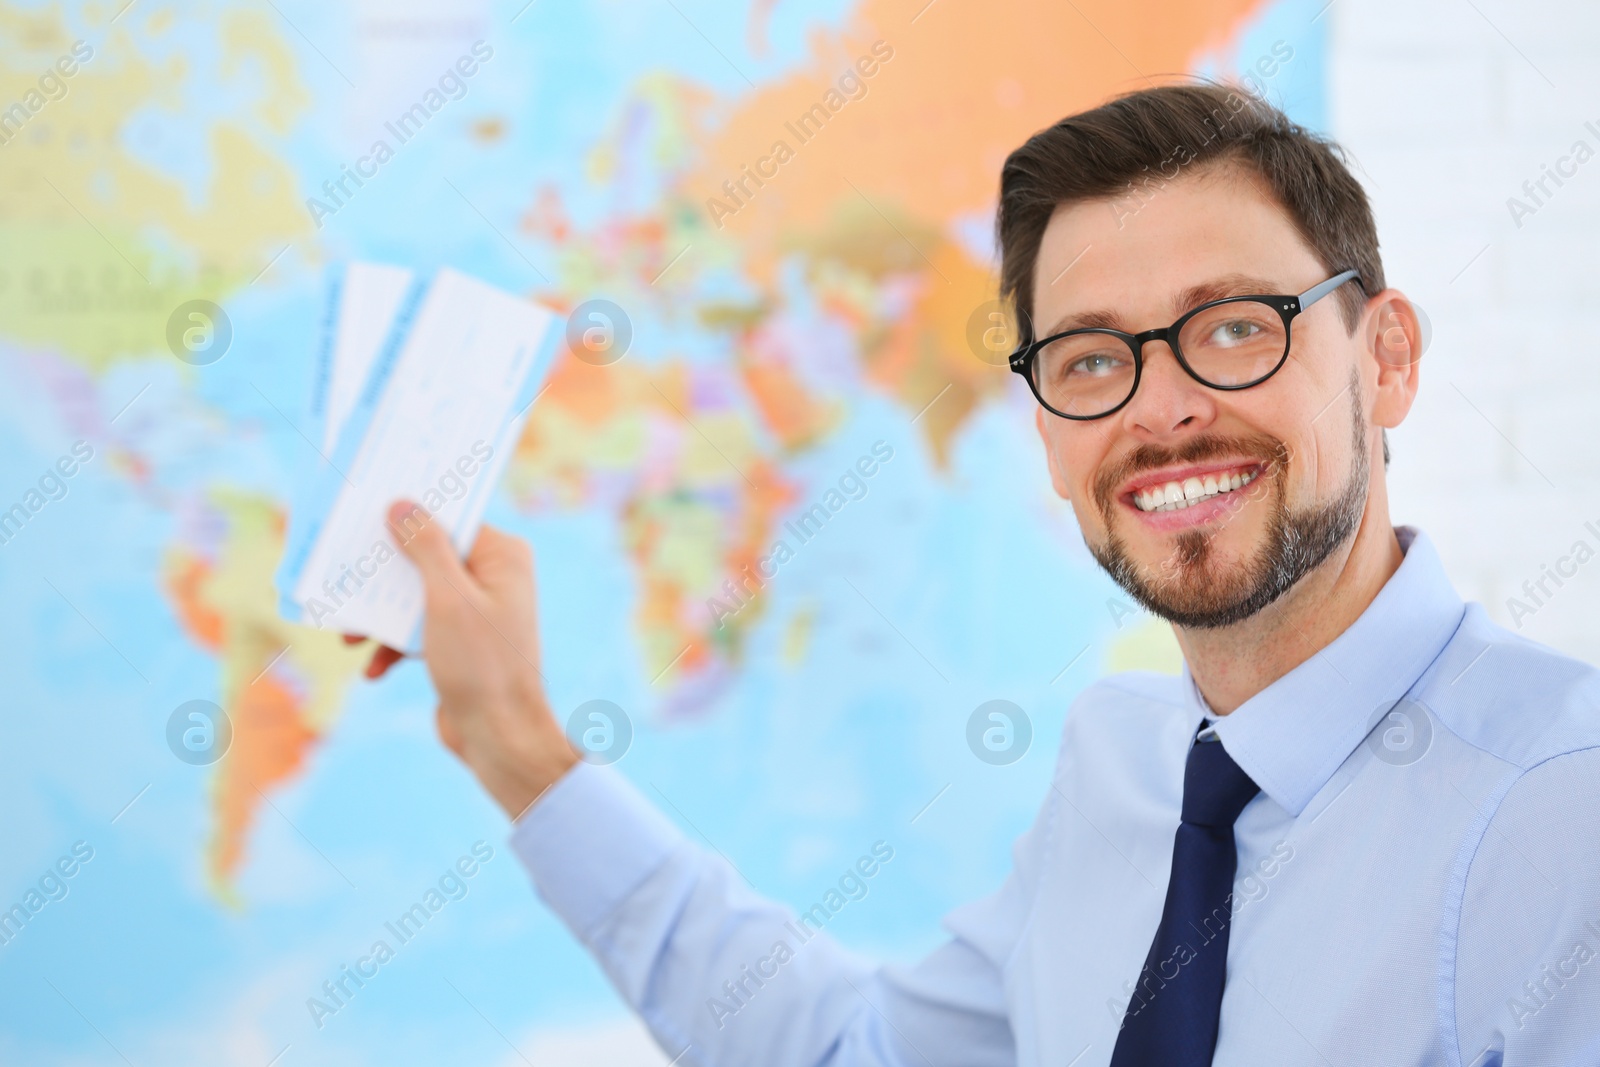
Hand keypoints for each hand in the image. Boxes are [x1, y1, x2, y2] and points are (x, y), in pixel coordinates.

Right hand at [342, 501, 578, 817]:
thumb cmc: (480, 663)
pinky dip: (394, 646)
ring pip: (416, 597)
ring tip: (348, 638)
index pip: (449, 520)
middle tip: (344, 577)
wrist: (498, 736)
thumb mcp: (447, 599)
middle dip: (384, 576)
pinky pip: (419, 630)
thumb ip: (425, 547)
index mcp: (502, 556)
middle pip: (426, 558)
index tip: (365, 516)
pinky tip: (374, 669)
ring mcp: (477, 611)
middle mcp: (494, 577)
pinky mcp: (461, 642)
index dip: (407, 518)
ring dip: (380, 616)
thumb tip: (402, 505)